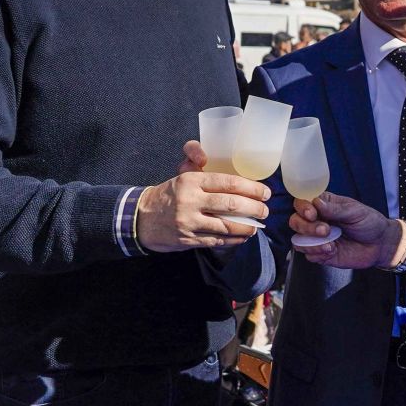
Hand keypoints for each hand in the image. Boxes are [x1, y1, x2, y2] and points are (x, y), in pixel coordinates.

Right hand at [135, 165, 270, 252]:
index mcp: (191, 181)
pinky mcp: (188, 239)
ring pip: (226, 225)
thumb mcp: (182, 176)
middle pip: (231, 204)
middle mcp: (190, 201)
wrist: (140, 218)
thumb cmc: (168, 195)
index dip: (251, 188)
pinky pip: (217, 240)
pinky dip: (234, 239)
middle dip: (254, 208)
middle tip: (265, 211)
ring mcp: (189, 222)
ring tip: (257, 226)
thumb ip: (204, 168)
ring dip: (247, 227)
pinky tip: (243, 237)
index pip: (228, 182)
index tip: (265, 192)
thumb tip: (223, 165)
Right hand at [289, 191, 404, 268]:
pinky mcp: (320, 253)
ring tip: (330, 245)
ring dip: (311, 243)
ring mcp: (316, 238)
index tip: (313, 213)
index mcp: (323, 205)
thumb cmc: (369, 223)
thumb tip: (315, 202)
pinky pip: (308, 255)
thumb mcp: (355, 212)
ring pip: (297, 240)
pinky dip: (318, 254)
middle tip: (325, 230)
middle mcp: (316, 220)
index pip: (301, 202)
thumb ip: (335, 209)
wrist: (380, 245)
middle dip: (307, 227)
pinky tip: (333, 251)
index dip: (302, 207)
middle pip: (295, 221)